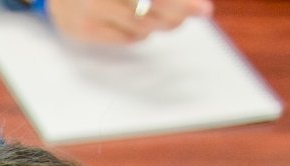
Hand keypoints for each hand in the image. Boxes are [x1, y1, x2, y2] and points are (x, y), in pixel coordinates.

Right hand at [45, 0, 210, 45]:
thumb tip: (191, 7)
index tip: (204, 9)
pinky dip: (139, 33)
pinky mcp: (86, 30)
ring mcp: (93, 11)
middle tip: (201, 11)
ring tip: (155, 14)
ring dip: (158, 23)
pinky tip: (132, 22)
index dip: (180, 3)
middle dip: (180, 12)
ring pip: (144, 26)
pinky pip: (128, 39)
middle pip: (153, 9)